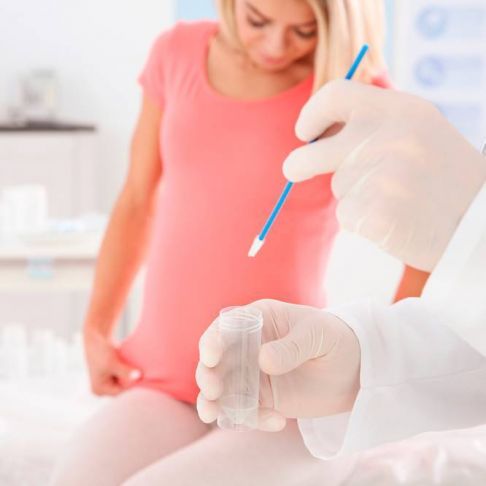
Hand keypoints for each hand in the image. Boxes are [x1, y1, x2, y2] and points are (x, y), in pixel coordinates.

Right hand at [83, 327, 141, 395]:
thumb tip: (138, 377)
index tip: (141, 375)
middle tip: (142, 371)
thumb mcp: (112, 363)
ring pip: (125, 379)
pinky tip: (136, 364)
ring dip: (131, 373)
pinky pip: (125, 374)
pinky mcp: (113, 372)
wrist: (96, 336)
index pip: (120, 391)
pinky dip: (130, 369)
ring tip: (138, 366)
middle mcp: (103, 388)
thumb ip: (125, 372)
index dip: (131, 384)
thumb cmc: (101, 351)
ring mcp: (108, 380)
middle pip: (123, 386)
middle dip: (131, 379)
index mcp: (99, 390)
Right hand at [196, 299, 360, 431]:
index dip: (213, 340)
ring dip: (213, 402)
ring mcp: (254, 373)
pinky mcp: (263, 398)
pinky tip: (277, 422)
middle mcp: (250, 346)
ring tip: (213, 415)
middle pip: (216, 360)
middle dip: (207, 375)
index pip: (226, 327)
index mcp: (259, 320)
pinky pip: (246, 411)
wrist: (355, 369)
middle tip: (213, 390)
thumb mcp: (318, 335)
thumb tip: (263, 361)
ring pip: (223, 388)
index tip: (210, 356)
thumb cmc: (336, 338)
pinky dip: (252, 420)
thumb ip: (292, 346)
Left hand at [283, 80, 485, 270]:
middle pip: (313, 151)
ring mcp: (381, 177)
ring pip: (339, 186)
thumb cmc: (442, 176)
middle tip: (293, 169)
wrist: (479, 222)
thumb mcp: (418, 130)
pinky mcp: (375, 214)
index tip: (304, 131)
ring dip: (355, 194)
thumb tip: (315, 132)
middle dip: (297, 163)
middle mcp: (387, 138)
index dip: (311, 113)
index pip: (334, 95)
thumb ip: (372, 123)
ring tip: (396, 198)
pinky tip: (394, 219)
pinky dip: (362, 219)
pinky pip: (347, 215)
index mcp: (399, 109)